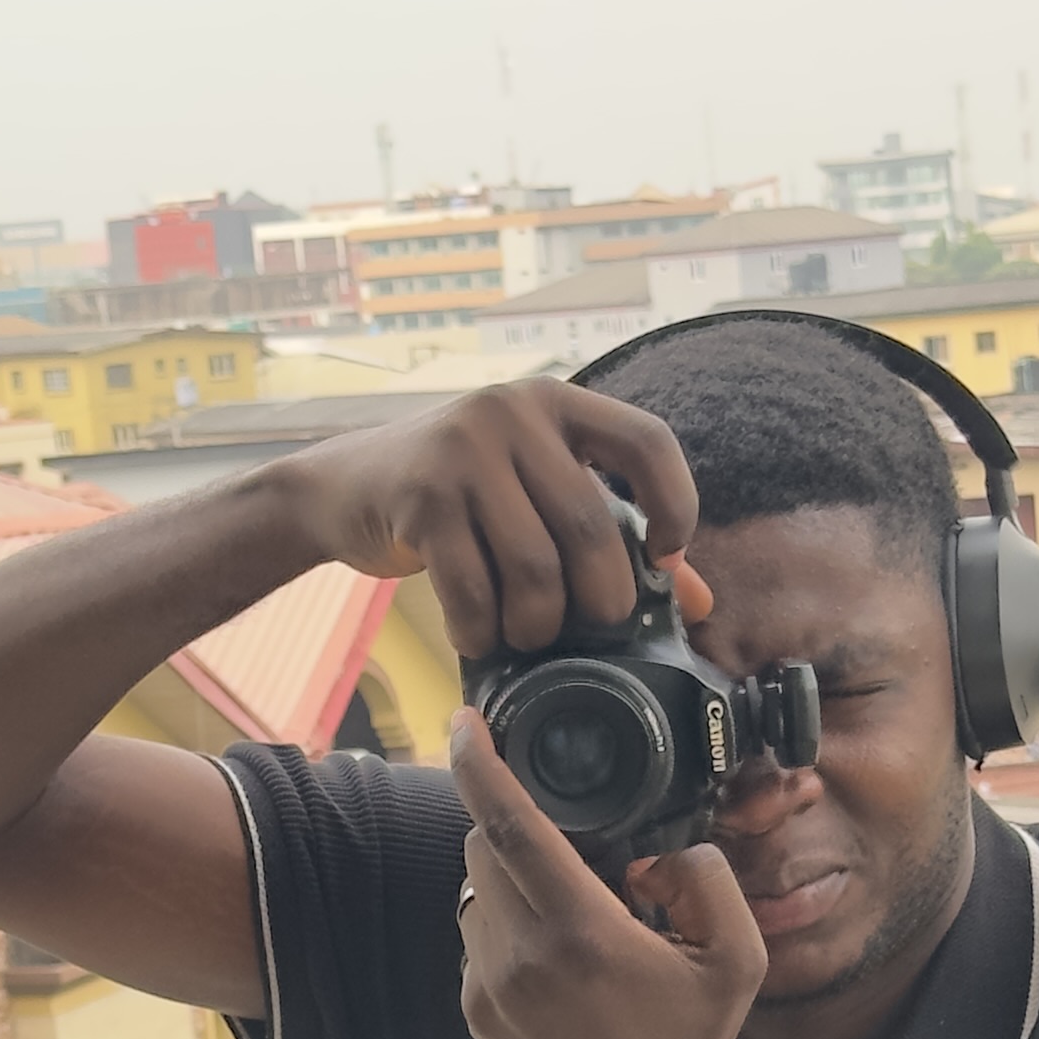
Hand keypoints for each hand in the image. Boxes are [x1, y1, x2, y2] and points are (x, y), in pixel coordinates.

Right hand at [288, 379, 701, 655]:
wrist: (342, 487)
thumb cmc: (458, 497)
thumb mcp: (535, 494)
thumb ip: (615, 533)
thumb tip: (696, 602)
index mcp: (556, 403)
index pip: (648, 441)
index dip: (676, 506)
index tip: (664, 561)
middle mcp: (512, 413)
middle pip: (590, 529)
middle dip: (600, 601)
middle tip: (587, 629)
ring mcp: (462, 450)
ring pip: (536, 569)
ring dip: (538, 625)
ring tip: (528, 636)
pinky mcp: (421, 497)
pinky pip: (474, 590)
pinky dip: (482, 630)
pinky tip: (478, 636)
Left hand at [451, 715, 765, 1038]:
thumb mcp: (738, 959)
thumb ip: (709, 881)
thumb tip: (660, 852)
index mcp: (581, 933)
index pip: (507, 825)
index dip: (478, 763)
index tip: (467, 722)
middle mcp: (521, 957)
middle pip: (483, 847)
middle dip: (513, 824)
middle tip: (571, 841)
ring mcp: (491, 988)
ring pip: (477, 891)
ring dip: (513, 878)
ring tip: (573, 910)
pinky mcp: (477, 1015)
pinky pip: (479, 939)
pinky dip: (510, 927)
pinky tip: (558, 959)